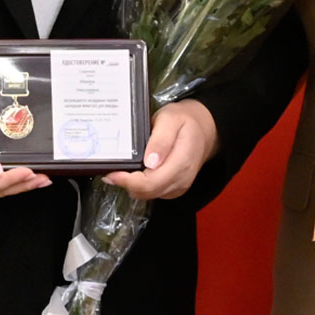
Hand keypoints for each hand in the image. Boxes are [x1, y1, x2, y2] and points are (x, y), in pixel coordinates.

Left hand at [103, 99, 218, 200]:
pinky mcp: (174, 189)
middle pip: (146, 192)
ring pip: (147, 195)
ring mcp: (178, 186)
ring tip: (122, 169)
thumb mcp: (171, 119)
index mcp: (181, 162)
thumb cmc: (185, 121)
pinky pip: (152, 193)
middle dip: (126, 183)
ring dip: (132, 185)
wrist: (202, 130)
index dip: (127, 181)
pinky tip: (135, 172)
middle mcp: (181, 179)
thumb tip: (150, 162)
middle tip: (111, 170)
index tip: (112, 173)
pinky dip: (140, 185)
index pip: (150, 183)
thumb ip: (161, 139)